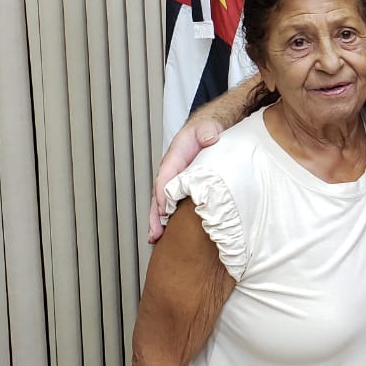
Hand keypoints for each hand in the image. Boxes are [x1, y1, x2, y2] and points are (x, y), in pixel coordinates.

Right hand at [147, 117, 222, 242]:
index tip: (164, 210)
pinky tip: (167, 231)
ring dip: (158, 220)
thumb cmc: (207, 129)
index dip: (163, 195)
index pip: (165, 178)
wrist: (211, 128)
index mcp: (175, 157)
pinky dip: (168, 217)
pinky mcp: (185, 186)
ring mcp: (177, 179)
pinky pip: (174, 202)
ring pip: (164, 202)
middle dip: (155, 215)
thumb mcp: (208, 127)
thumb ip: (207, 132)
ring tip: (155, 238)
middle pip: (159, 195)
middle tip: (154, 233)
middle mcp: (172, 170)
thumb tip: (209, 137)